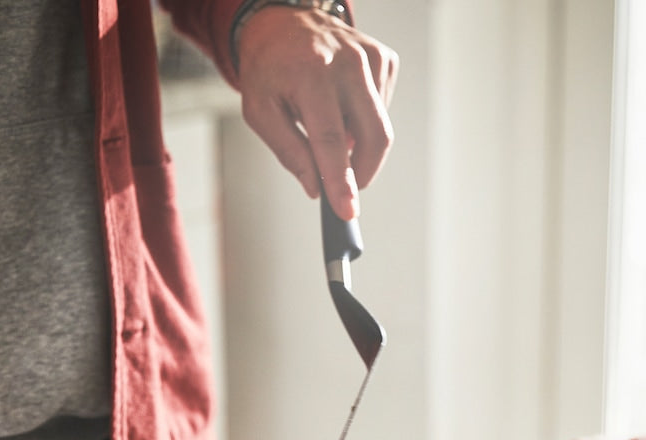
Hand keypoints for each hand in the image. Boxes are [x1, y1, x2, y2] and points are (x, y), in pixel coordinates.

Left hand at [236, 7, 397, 219]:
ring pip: (380, 127)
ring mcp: (371, 57)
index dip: (341, 181)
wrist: (282, 23)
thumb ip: (289, 152)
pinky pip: (381, 110)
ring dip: (357, 145)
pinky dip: (362, 122)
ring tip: (327, 129)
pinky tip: (341, 109)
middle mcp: (348, 62)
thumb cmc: (268, 69)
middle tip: (345, 189)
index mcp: (311, 74)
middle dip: (363, 173)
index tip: (348, 210)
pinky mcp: (384, 59)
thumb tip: (315, 187)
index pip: (330, 140)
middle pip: (373, 136)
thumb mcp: (260, 112)